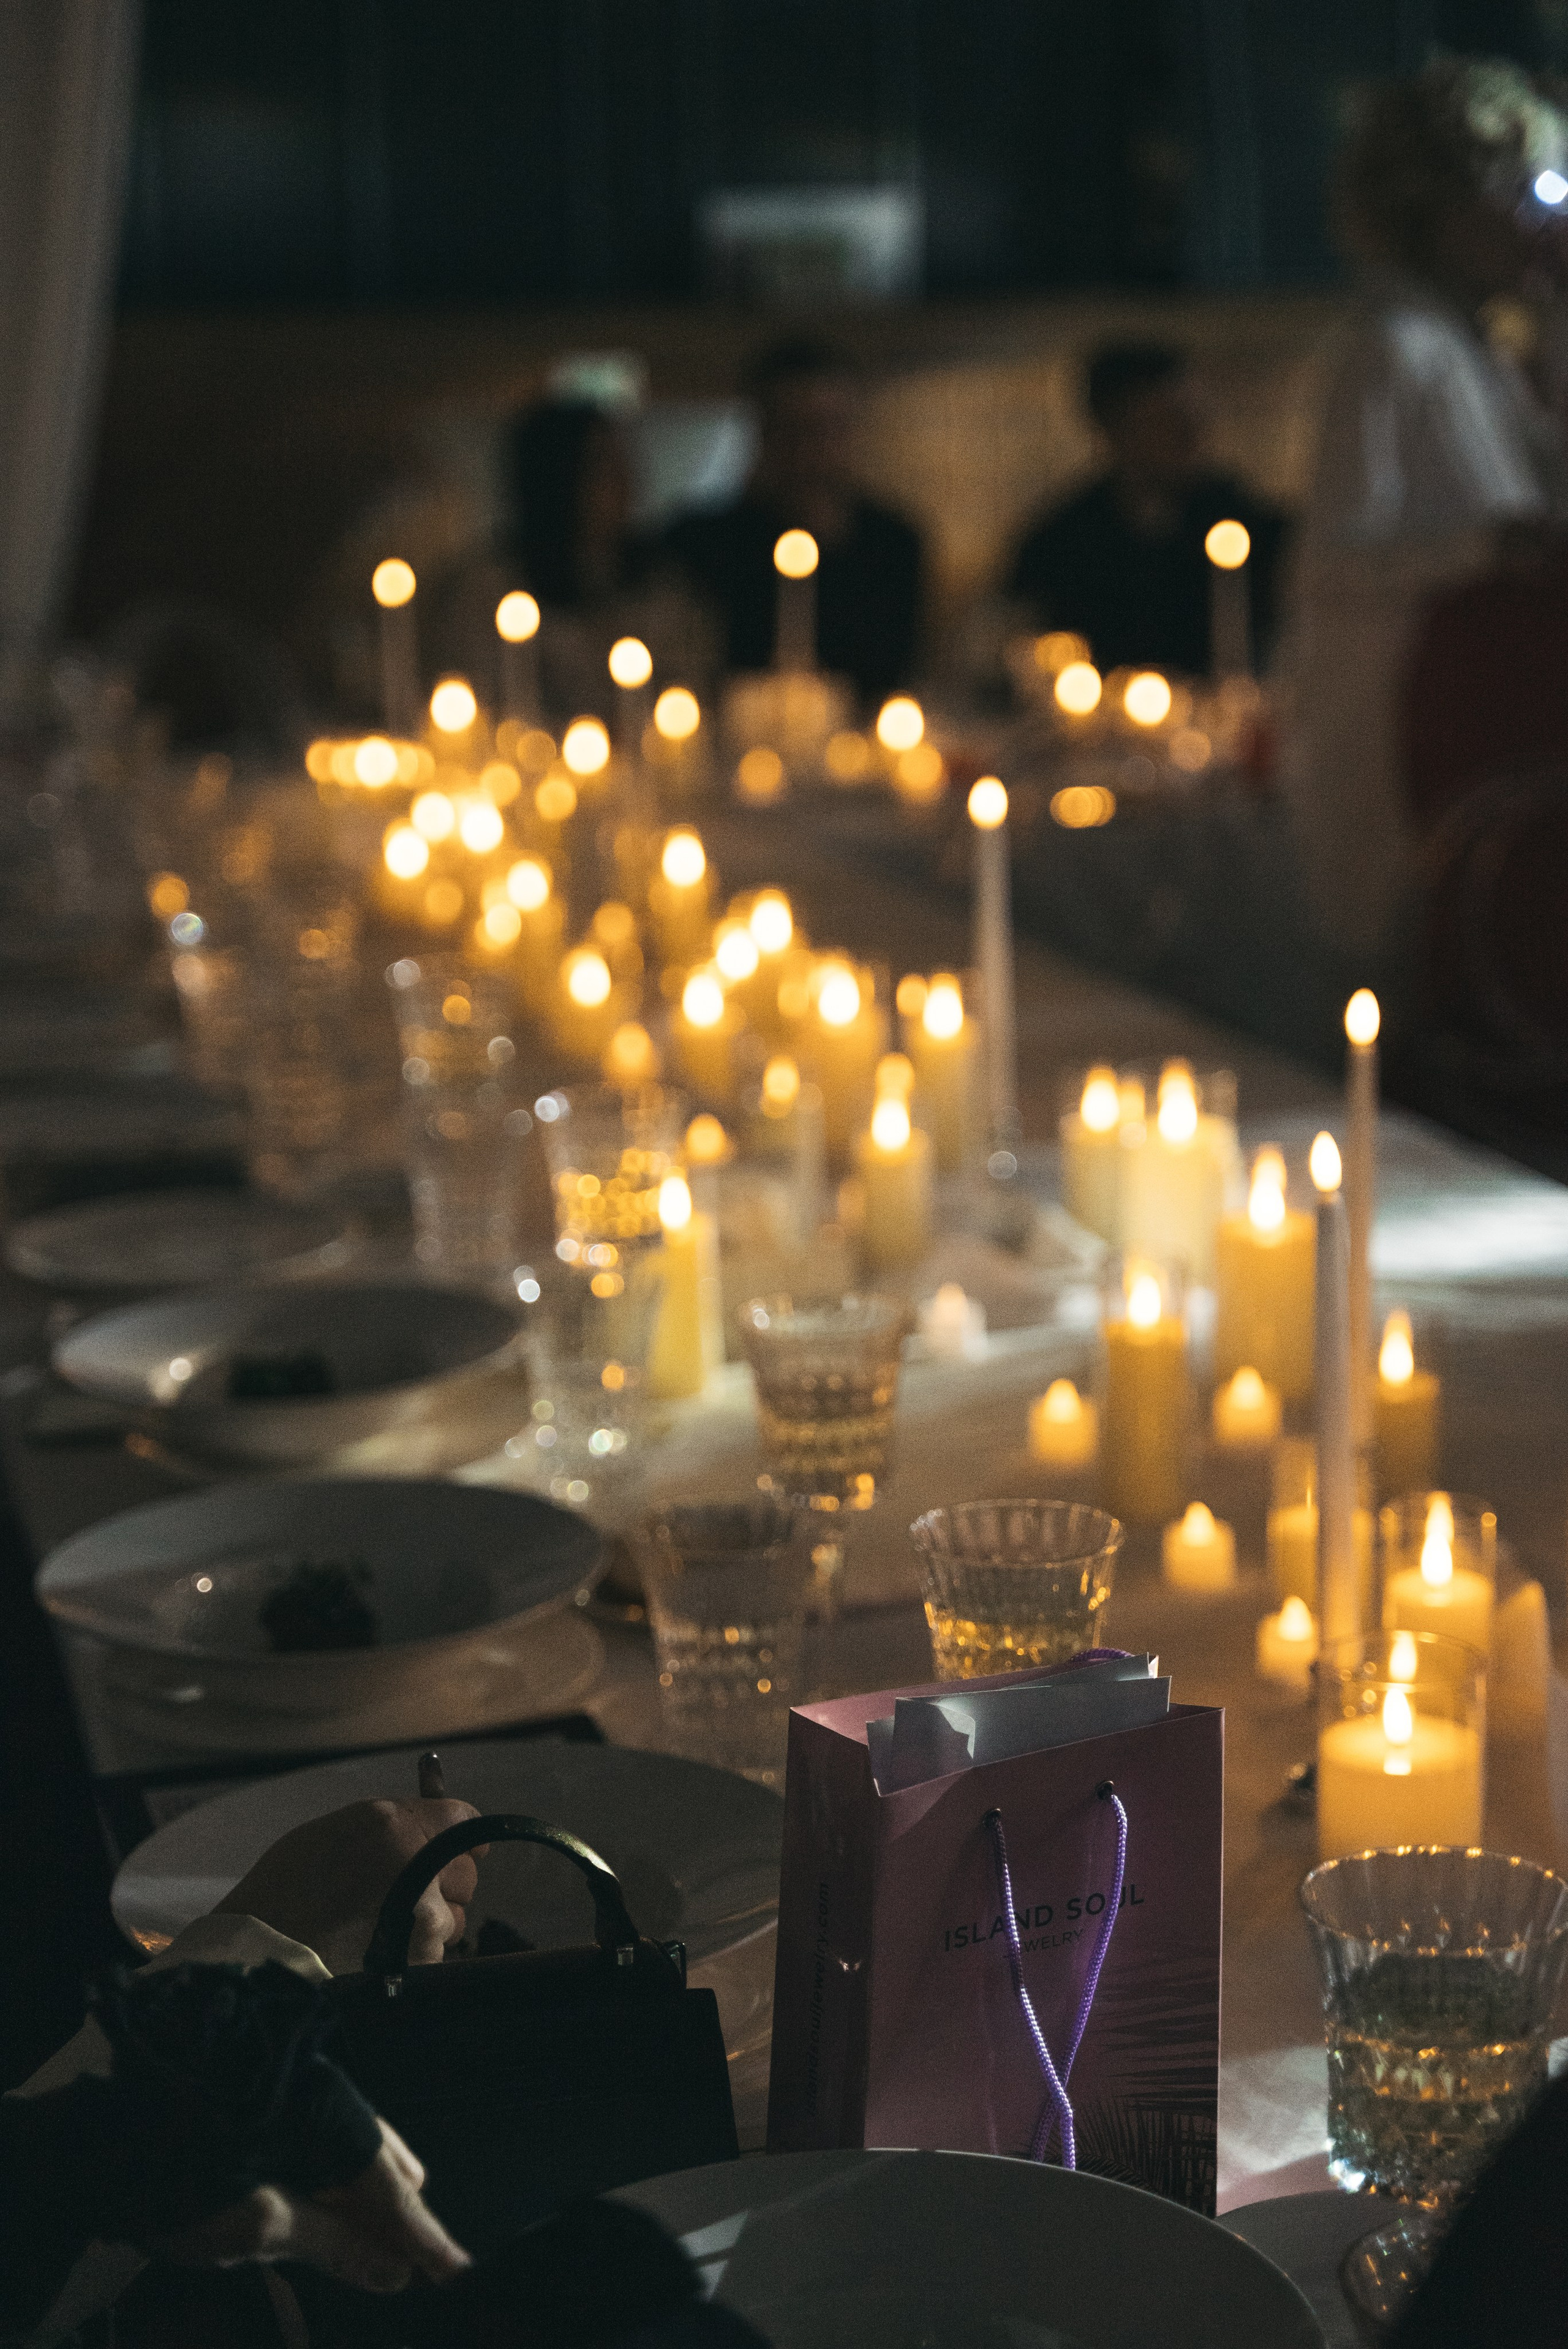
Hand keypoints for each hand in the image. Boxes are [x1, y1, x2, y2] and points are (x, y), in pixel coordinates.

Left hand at [155, 2117, 469, 2291]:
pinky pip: (320, 2141)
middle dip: (397, 2212)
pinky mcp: (266, 2105)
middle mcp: (317, 2091)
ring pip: (349, 2147)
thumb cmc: (173, 2184)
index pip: (388, 2187)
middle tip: (419, 2262)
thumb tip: (396, 2272)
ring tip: (382, 2240)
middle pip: (377, 2156)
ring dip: (362, 2199)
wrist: (91, 2146)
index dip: (423, 2236)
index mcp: (323, 2112)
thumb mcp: (255, 2227)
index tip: (460, 2274)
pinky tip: (329, 2209)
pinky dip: (331, 2181)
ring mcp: (291, 2094)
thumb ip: (332, 2245)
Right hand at [216, 1798, 487, 1973]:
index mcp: (396, 1825)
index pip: (460, 1819)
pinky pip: (436, 1950)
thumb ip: (394, 1828)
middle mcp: (419, 1866)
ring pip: (454, 1916)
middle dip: (445, 1880)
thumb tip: (431, 1830)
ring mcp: (425, 1915)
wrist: (264, 1950)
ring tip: (383, 1925)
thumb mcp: (339, 1831)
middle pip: (465, 1870)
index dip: (463, 1833)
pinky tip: (380, 1948)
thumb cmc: (288, 1886)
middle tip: (408, 1891)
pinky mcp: (421, 1957)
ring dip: (431, 1920)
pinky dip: (416, 1950)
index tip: (464, 1845)